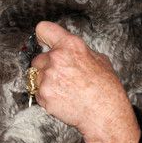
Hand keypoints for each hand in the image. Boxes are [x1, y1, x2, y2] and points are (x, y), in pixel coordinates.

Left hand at [31, 20, 140, 142]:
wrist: (104, 113)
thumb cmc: (105, 88)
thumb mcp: (99, 59)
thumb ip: (79, 52)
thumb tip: (71, 50)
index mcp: (71, 45)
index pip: (43, 29)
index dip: (43, 37)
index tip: (44, 43)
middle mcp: (57, 57)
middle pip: (38, 58)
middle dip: (46, 67)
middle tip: (62, 77)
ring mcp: (48, 76)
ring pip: (36, 76)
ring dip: (45, 82)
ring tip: (64, 90)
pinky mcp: (43, 94)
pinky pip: (37, 93)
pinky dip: (46, 97)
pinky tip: (62, 99)